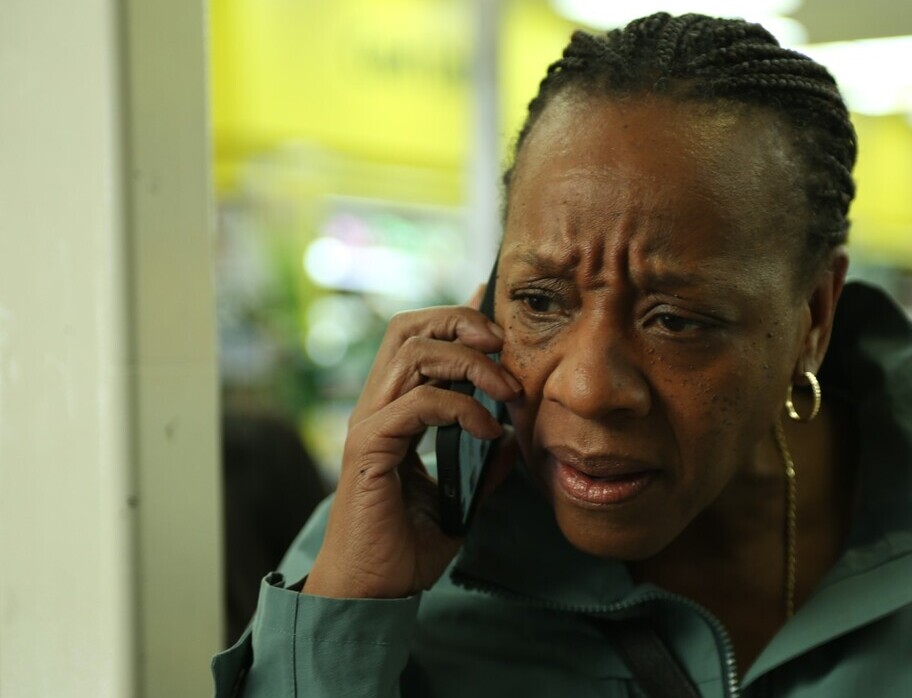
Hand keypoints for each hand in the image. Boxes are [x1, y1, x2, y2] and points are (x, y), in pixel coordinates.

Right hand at [302, 305, 521, 598]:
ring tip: (508, 392)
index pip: (417, 340)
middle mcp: (375, 408)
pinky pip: (420, 403)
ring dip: (472, 364)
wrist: (372, 591)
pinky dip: (463, 408)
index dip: (457, 319)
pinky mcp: (370, 448)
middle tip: (506, 347)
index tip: (500, 323)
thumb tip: (511, 439)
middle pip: (410, 329)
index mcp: (392, 411)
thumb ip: (481, 465)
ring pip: (415, 354)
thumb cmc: (404, 548)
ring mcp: (369, 424)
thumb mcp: (458, 500)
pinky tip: (487, 431)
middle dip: (462, 322)